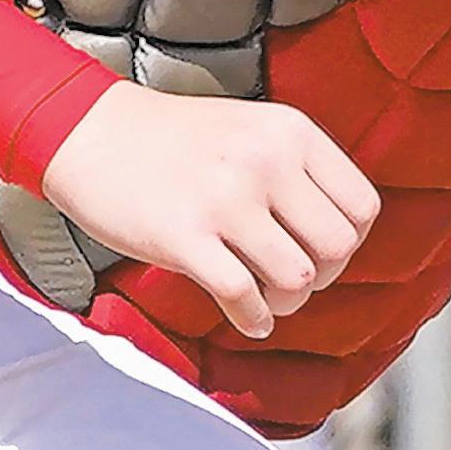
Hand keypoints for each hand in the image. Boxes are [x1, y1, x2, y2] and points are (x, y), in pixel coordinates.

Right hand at [40, 82, 379, 341]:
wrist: (87, 130)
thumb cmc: (174, 140)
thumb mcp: (252, 129)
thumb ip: (299, 171)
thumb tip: (345, 237)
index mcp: (290, 132)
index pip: (363, 207)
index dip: (349, 241)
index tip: (320, 250)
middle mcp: (265, 161)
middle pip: (338, 249)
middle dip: (323, 277)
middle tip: (291, 278)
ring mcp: (225, 199)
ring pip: (298, 279)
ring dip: (286, 303)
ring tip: (265, 297)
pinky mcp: (185, 236)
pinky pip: (245, 298)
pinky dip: (253, 319)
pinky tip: (247, 317)